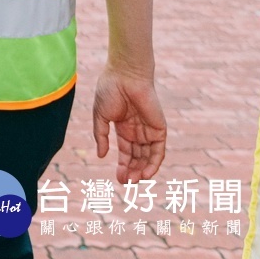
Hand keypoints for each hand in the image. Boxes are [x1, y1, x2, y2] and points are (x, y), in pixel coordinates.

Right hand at [92, 68, 166, 183]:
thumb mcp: (100, 116)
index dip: (123, 166)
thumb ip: (101, 135)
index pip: (126, 153)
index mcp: (124, 128)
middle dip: (132, 171)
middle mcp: (138, 131)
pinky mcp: (159, 129)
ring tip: (134, 181)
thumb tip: (101, 156)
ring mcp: (149, 130)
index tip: (118, 179)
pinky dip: (153, 163)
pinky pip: (158, 150)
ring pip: (148, 157)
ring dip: (142, 171)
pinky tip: (146, 173)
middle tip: (126, 183)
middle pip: (138, 157)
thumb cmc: (110, 90)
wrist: (124, 75)